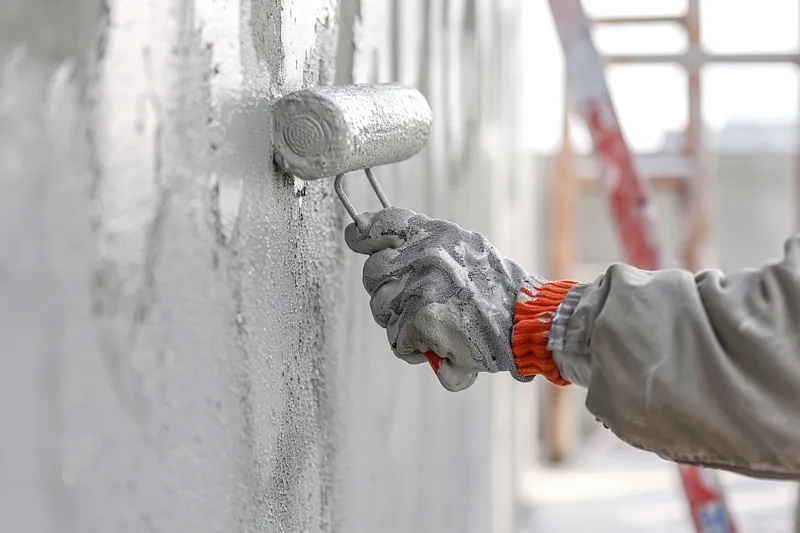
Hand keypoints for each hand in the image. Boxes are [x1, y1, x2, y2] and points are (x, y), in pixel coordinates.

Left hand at [344, 207, 535, 390]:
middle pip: (372, 275)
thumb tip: (364, 228)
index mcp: (434, 234)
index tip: (357, 237)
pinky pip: (398, 341)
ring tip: (439, 327)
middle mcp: (422, 254)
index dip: (364, 234)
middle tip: (420, 305)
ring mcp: (419, 287)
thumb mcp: (465, 247)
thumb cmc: (499, 291)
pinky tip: (445, 347)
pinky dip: (418, 350)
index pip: (380, 223)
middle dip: (388, 294)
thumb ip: (421, 241)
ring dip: (405, 326)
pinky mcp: (421, 319)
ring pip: (383, 312)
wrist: (530, 320)